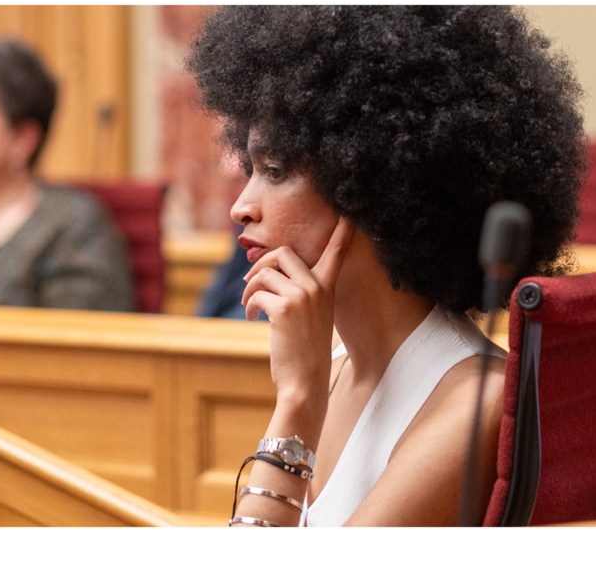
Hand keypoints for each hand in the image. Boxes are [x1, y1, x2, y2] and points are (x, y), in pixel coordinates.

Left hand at [241, 217, 353, 398]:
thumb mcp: (311, 317)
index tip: (346, 213)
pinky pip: (257, 292)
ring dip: (250, 287)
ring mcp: (302, 296)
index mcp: (327, 288)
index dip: (341, 232)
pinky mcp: (284, 308)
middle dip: (262, 262)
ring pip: (265, 272)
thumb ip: (301, 293)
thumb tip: (268, 275)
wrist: (305, 382)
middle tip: (252, 280)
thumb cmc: (305, 352)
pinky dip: (249, 303)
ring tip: (250, 304)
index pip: (336, 252)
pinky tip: (251, 317)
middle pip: (283, 252)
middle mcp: (317, 287)